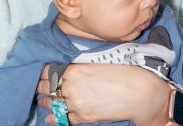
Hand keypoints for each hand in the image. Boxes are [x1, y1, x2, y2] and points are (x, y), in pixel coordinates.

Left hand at [36, 63, 170, 125]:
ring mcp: (75, 104)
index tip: (45, 72)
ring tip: (44, 100)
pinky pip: (62, 118)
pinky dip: (54, 117)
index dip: (46, 72)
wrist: (140, 93)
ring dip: (46, 101)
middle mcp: (71, 87)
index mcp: (76, 70)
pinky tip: (50, 116)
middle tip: (42, 85)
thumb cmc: (125, 73)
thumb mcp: (100, 63)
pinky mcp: (82, 117)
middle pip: (47, 87)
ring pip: (51, 103)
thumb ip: (82, 67)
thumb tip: (71, 69)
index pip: (50, 70)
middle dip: (43, 86)